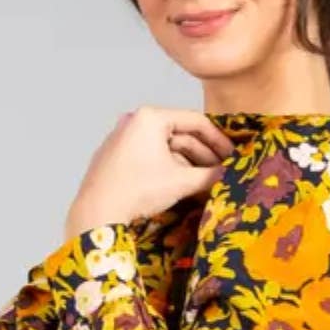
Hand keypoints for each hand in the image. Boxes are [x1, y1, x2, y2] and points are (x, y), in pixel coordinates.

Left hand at [64, 106, 235, 241]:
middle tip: (221, 171)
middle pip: (180, 135)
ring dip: (187, 163)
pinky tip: (180, 183)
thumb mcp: (181, 182)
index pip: (196, 122)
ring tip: (204, 180)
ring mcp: (123, 138)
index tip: (232, 156)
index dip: (219, 140)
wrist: (97, 212)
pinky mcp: (116, 156)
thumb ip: (211, 175)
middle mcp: (134, 121)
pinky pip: (149, 156)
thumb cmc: (137, 191)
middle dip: (203, 155)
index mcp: (150, 117)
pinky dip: (167, 167)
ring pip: (165, 147)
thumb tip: (230, 175)